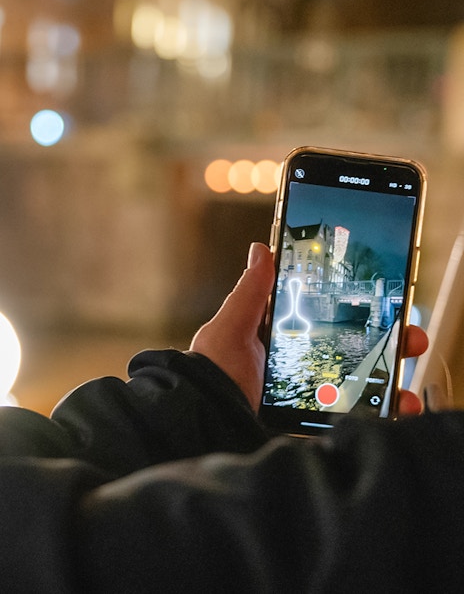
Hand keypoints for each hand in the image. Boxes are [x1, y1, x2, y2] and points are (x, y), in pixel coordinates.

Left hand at [190, 243, 428, 414]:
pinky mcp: (307, 422)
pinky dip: (374, 418)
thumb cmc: (212, 372)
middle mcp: (297, 367)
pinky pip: (345, 419)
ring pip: (356, 388)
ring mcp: (304, 396)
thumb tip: (262, 249)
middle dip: (386, 347)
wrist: (203, 420)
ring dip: (388, 385)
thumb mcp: (230, 327)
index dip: (360, 316)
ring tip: (407, 388)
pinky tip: (396, 414)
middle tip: (411, 340)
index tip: (388, 310)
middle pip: (351, 354)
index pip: (329, 322)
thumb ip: (250, 292)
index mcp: (281, 340)